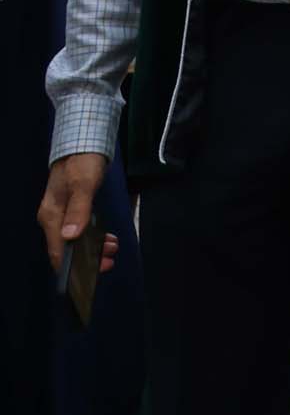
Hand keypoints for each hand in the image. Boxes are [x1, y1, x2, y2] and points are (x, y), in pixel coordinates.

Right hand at [36, 153, 103, 268]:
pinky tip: (108, 238)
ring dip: (93, 248)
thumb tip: (71, 236)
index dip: (73, 266)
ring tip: (113, 247)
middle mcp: (53, 218)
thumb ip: (79, 209)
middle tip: (109, 260)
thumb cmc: (82, 161)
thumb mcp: (83, 184)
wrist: (83, 141)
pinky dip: (94, 237)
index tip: (93, 273)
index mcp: (51, 216)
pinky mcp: (73, 208)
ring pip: (75, 240)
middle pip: (66, 248)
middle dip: (88, 259)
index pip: (58, 251)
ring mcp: (62, 213)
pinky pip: (81, 230)